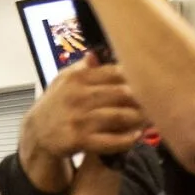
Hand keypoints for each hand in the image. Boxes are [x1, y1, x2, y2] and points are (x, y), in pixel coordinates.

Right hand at [22, 52, 144, 162]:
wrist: (36, 133)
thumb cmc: (55, 104)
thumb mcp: (63, 81)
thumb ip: (84, 68)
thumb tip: (96, 53)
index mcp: (78, 78)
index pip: (115, 72)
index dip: (136, 77)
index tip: (150, 82)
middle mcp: (78, 96)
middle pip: (122, 94)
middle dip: (143, 99)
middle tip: (157, 102)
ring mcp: (79, 119)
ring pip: (120, 117)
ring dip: (139, 119)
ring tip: (150, 119)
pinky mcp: (79, 140)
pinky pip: (111, 141)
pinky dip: (127, 139)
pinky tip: (135, 136)